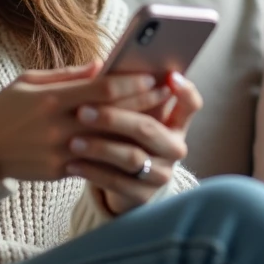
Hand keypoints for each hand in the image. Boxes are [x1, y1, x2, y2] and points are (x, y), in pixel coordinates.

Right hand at [0, 61, 163, 181]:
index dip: (132, 82)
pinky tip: (134, 146)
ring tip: (158, 121)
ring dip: (136, 132)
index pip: (102, 89)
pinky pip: (95, 163)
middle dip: (144, 104)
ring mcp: (59, 153)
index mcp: (50, 99)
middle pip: (113, 115)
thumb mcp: (28, 81)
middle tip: (166, 93)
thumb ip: (67, 75)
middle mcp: (57, 127)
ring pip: (109, 144)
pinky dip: (115, 154)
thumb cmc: (3, 108)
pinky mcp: (58, 172)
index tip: (153, 75)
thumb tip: (103, 66)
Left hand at [68, 71, 202, 215]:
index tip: (169, 76)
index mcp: (176, 123)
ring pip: (131, 157)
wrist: (122, 183)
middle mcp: (175, 148)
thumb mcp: (129, 116)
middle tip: (82, 111)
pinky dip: (93, 172)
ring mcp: (162, 174)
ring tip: (73, 141)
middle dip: (113, 118)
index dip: (185, 90)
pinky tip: (72, 164)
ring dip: (99, 148)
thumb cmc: (122, 136)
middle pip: (148, 128)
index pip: (191, 103)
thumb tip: (99, 67)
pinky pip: (117, 183)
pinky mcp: (144, 196)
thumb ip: (125, 95)